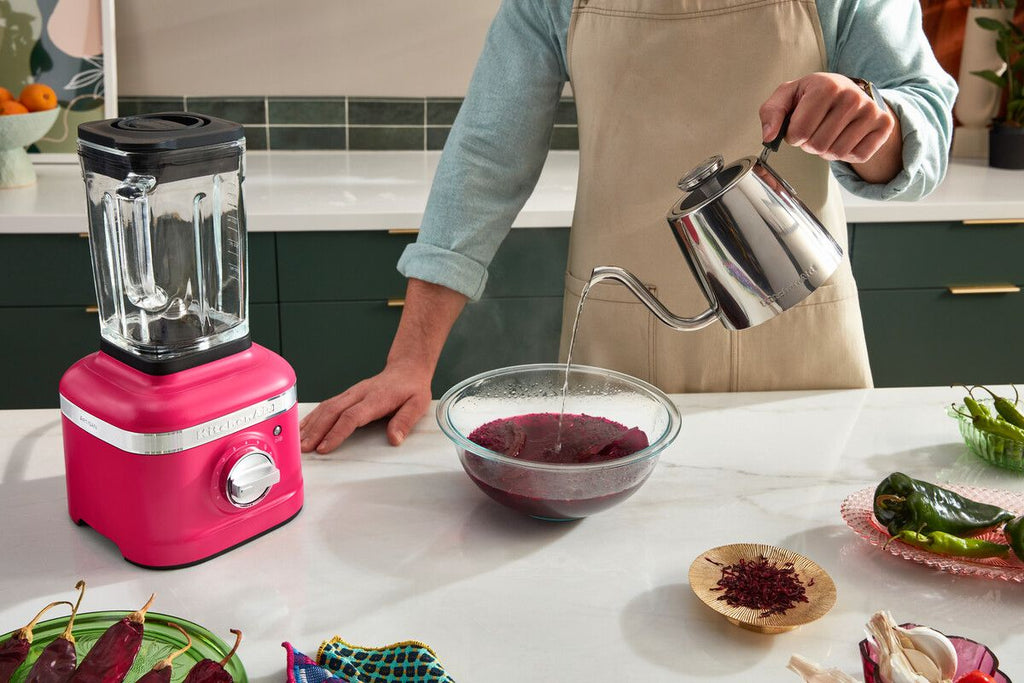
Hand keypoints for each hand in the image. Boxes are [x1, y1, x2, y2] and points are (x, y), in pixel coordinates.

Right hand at [298, 277, 467, 453]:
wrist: (407, 368)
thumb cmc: (411, 388)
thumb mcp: (418, 404)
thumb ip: (405, 421)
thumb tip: (394, 439)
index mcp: (376, 398)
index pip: (352, 416)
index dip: (336, 432)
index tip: (324, 447)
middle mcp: (359, 394)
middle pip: (332, 412)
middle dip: (316, 431)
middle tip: (303, 448)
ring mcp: (351, 393)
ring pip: (326, 407)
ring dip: (310, 424)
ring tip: (298, 441)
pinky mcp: (347, 395)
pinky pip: (326, 405)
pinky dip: (313, 416)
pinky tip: (303, 427)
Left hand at [759, 72, 901, 182]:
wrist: (849, 91)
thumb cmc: (813, 95)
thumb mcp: (787, 96)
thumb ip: (771, 113)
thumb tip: (769, 136)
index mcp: (825, 86)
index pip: (799, 132)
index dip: (793, 136)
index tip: (799, 125)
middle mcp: (851, 96)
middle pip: (817, 145)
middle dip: (810, 144)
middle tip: (815, 129)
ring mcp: (870, 110)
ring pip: (837, 153)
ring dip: (827, 151)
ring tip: (829, 133)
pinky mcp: (883, 125)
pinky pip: (858, 156)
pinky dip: (846, 154)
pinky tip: (845, 137)